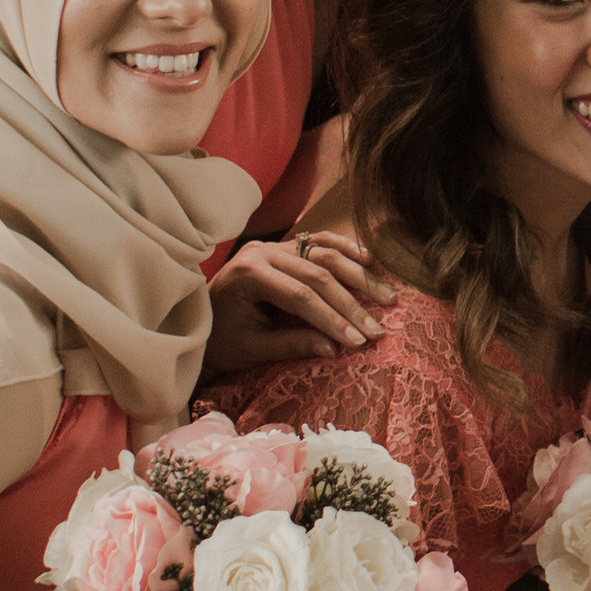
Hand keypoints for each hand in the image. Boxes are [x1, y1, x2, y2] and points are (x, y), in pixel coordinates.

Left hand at [204, 230, 394, 372]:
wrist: (202, 321)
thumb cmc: (222, 340)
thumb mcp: (252, 349)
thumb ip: (292, 344)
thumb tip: (335, 348)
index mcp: (248, 274)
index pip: (300, 296)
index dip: (332, 319)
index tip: (358, 341)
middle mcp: (263, 251)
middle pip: (318, 274)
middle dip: (351, 304)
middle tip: (377, 329)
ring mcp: (276, 245)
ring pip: (327, 254)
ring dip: (360, 277)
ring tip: (388, 298)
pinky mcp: (287, 246)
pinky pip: (322, 241)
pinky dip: (347, 249)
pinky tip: (369, 261)